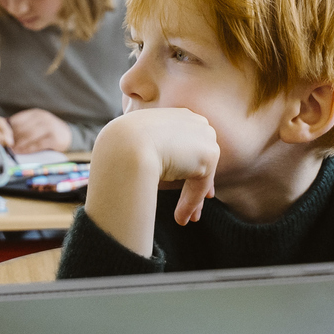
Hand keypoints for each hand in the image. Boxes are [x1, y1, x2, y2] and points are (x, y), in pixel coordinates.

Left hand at [7, 108, 72, 153]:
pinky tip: (21, 152)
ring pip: (29, 136)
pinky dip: (27, 149)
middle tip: (4, 146)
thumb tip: (3, 131)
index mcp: (35, 113)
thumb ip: (23, 126)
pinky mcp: (54, 138)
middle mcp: (42, 118)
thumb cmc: (47, 131)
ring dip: (18, 144)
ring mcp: (49, 127)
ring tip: (11, 150)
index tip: (0, 137)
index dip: (8, 129)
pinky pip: (37, 144)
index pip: (17, 120)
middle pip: (22, 128)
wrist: (67, 135)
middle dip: (12, 138)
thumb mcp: (36, 124)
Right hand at [83, 108, 219, 257]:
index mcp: (180, 115)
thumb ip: (158, 150)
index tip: (190, 180)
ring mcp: (204, 138)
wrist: (127, 145)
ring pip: (202, 174)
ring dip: (193, 198)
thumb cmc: (124, 144)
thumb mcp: (143, 143)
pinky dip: (190, 203)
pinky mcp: (208, 156)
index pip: (192, 143)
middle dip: (199, 183)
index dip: (191, 163)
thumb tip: (167, 169)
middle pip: (201, 158)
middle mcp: (196, 122)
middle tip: (195, 207)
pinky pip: (201, 186)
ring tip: (186, 218)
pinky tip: (180, 218)